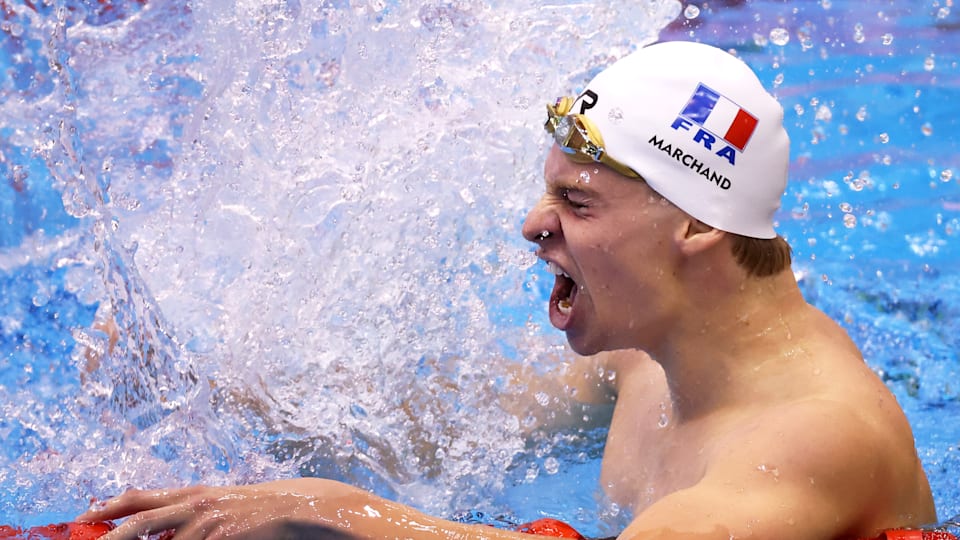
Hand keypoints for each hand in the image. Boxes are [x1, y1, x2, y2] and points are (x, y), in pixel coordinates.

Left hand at [77, 479, 363, 539]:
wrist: (292, 508)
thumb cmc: (251, 509)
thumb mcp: (215, 502)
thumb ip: (184, 513)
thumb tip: (151, 530)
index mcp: (190, 494)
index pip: (140, 497)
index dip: (109, 506)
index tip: (82, 517)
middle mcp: (195, 505)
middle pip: (142, 520)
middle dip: (110, 534)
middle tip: (83, 539)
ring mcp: (208, 524)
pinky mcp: (222, 539)